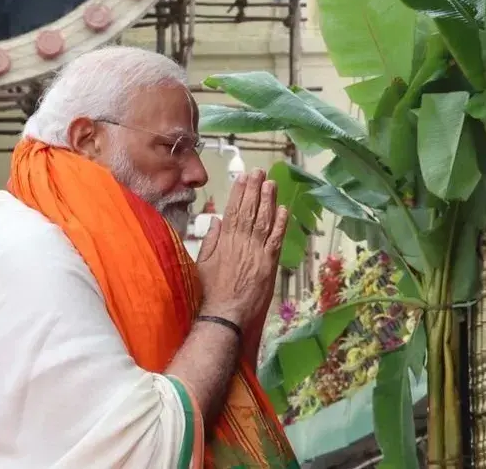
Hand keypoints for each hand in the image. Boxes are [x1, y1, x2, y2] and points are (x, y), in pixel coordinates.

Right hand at [196, 170, 288, 333]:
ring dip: (269, 201)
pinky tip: (284, 210)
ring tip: (271, 183)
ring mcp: (257, 252)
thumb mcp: (202, 263)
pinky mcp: (269, 264)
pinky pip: (276, 240)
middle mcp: (242, 242)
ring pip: (265, 221)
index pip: (234, 210)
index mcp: (224, 241)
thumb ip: (210, 241)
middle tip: (259, 171)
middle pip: (251, 211)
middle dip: (255, 189)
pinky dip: (280, 224)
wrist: (224, 314)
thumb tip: (216, 220)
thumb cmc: (208, 291)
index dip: (239, 192)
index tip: (243, 177)